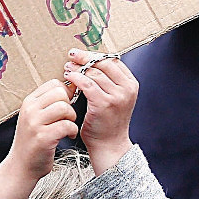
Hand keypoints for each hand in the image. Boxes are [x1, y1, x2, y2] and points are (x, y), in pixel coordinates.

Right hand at [0, 78, 78, 198]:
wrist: (21, 166)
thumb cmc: (32, 141)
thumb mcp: (35, 117)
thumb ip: (49, 103)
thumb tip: (72, 86)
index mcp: (28, 102)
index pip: (53, 84)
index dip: (65, 93)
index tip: (66, 105)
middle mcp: (30, 110)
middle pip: (60, 93)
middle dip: (70, 104)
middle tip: (67, 117)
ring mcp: (35, 124)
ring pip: (65, 108)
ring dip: (72, 118)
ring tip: (68, 127)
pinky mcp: (43, 138)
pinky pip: (67, 125)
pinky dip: (73, 131)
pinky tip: (68, 136)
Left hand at [64, 49, 135, 174]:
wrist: (109, 144)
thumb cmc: (108, 121)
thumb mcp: (115, 97)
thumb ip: (108, 81)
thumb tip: (90, 61)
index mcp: (131, 84)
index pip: (113, 61)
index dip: (96, 54)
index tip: (82, 53)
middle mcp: (127, 89)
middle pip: (104, 63)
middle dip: (85, 57)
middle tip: (71, 55)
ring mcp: (117, 96)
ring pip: (94, 73)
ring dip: (78, 67)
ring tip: (67, 67)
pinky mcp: (104, 104)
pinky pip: (87, 84)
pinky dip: (76, 78)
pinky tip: (68, 77)